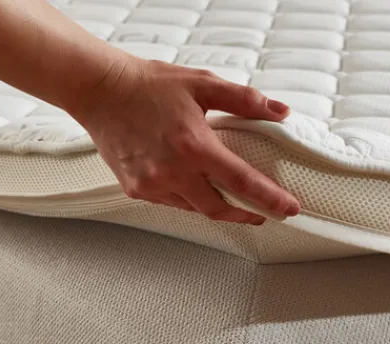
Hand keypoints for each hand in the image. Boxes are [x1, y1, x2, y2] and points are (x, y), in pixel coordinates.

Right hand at [68, 57, 300, 224]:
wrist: (100, 90)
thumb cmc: (149, 85)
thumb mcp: (203, 83)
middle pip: (219, 209)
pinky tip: (196, 187)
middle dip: (245, 215)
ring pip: (193, 208)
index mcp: (193, 146)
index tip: (289, 209)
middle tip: (264, 214)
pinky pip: (171, 202)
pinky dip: (189, 198)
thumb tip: (280, 111)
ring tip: (233, 200)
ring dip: (216, 207)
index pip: (241, 181)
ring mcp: (151, 185)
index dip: (269, 198)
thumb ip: (245, 100)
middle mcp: (171, 172)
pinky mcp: (135, 189)